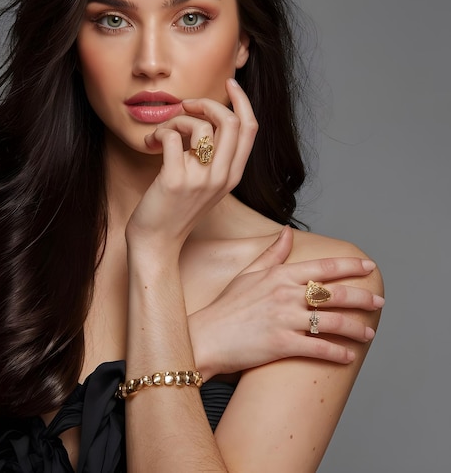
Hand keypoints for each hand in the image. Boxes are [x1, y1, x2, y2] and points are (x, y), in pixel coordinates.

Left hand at [126, 78, 256, 254]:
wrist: (157, 241)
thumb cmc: (175, 208)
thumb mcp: (205, 183)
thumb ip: (213, 156)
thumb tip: (207, 119)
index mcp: (233, 175)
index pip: (250, 128)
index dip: (242, 100)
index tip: (228, 84)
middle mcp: (222, 176)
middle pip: (231, 121)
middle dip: (206, 103)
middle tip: (185, 106)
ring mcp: (201, 180)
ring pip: (200, 126)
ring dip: (176, 120)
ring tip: (162, 134)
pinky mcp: (176, 180)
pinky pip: (173, 136)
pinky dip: (159, 132)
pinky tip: (151, 143)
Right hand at [187, 226, 383, 378]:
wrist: (207, 336)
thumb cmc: (227, 305)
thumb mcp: (249, 273)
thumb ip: (272, 253)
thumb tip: (288, 231)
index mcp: (279, 275)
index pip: (323, 267)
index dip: (350, 266)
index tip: (369, 266)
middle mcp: (285, 294)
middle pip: (335, 294)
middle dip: (362, 298)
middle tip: (380, 302)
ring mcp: (284, 319)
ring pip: (332, 322)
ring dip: (356, 329)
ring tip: (369, 334)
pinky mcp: (281, 344)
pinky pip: (318, 349)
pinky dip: (338, 353)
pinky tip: (348, 356)